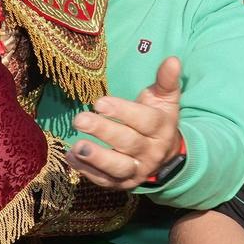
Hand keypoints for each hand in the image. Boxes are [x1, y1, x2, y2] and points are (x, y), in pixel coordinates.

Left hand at [69, 57, 182, 190]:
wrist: (165, 155)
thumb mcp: (165, 100)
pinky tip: (71, 158)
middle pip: (128, 142)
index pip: (144, 120)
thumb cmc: (158, 119)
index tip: (99, 103)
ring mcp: (137, 170)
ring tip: (77, 147)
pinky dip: (87, 171)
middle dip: (104, 131)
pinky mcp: (122, 183)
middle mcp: (151, 151)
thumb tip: (172, 60)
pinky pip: (105, 180)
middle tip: (79, 119)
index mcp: (161, 128)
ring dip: (97, 158)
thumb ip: (166, 81)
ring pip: (119, 167)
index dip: (122, 112)